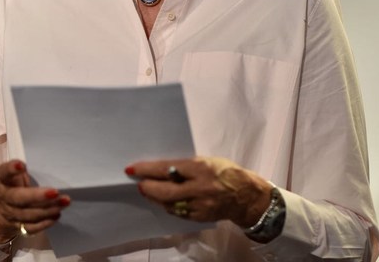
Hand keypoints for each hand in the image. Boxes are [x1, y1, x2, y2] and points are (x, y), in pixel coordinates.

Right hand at [0, 159, 70, 244]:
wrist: (0, 212)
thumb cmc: (14, 187)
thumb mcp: (15, 176)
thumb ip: (24, 172)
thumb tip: (49, 164)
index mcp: (4, 181)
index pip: (4, 173)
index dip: (11, 169)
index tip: (22, 165)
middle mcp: (5, 198)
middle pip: (18, 198)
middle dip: (38, 196)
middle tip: (55, 192)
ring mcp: (11, 214)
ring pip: (28, 214)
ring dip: (48, 209)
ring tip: (64, 202)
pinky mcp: (19, 227)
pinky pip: (32, 227)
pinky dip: (45, 222)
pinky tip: (57, 215)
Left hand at [125, 156, 271, 227]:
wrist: (246, 196)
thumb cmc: (226, 172)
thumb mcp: (207, 161)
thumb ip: (186, 166)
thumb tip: (164, 169)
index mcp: (200, 168)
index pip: (167, 169)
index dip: (148, 170)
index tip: (133, 169)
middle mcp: (199, 188)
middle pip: (165, 191)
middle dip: (148, 187)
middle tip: (139, 183)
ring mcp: (199, 205)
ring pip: (169, 204)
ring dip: (156, 198)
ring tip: (148, 191)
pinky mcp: (199, 217)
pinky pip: (178, 212)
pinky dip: (169, 206)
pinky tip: (164, 201)